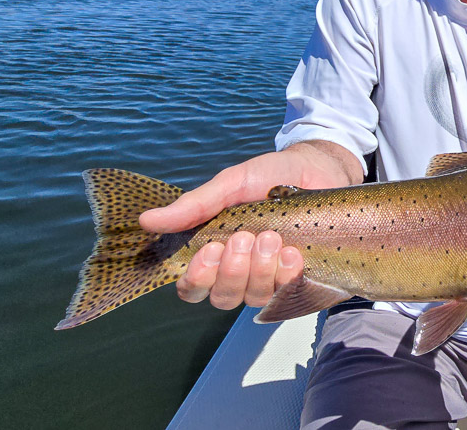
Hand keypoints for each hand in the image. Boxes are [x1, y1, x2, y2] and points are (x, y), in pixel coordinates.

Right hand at [139, 141, 360, 309]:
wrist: (320, 169)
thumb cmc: (272, 177)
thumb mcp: (232, 184)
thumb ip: (196, 206)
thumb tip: (146, 221)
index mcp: (218, 253)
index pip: (193, 288)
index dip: (197, 279)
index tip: (211, 250)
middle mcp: (242, 272)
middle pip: (222, 298)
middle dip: (231, 272)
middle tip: (244, 237)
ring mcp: (272, 279)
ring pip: (254, 297)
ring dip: (260, 270)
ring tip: (271, 237)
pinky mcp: (302, 280)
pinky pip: (288, 293)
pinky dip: (287, 274)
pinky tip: (293, 253)